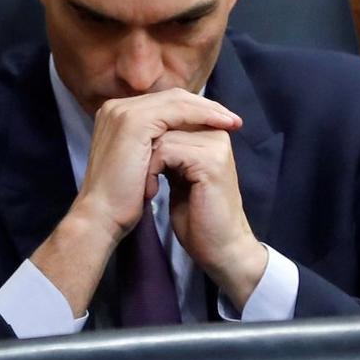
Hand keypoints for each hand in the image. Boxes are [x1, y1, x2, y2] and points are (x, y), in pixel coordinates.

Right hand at [32, 88, 240, 317]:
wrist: (102, 218)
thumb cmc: (122, 199)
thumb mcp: (141, 163)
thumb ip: (154, 144)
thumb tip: (182, 138)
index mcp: (117, 115)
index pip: (164, 103)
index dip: (195, 110)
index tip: (221, 122)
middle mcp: (117, 107)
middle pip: (172, 97)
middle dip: (206, 107)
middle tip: (233, 119)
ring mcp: (124, 112)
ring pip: (177, 101)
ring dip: (209, 110)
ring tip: (232, 123)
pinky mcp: (134, 122)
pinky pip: (177, 111)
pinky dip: (202, 116)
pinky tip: (220, 126)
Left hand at [149, 129, 267, 310]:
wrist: (219, 247)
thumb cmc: (196, 214)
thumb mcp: (178, 172)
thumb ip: (169, 147)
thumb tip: (141, 130)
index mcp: (210, 130)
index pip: (168, 112)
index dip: (146, 137)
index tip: (141, 167)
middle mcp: (216, 131)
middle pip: (165, 118)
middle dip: (144, 146)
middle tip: (141, 177)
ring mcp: (215, 144)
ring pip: (161, 134)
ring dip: (145, 161)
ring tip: (148, 187)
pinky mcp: (210, 161)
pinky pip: (166, 150)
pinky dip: (151, 171)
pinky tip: (152, 192)